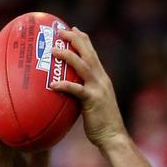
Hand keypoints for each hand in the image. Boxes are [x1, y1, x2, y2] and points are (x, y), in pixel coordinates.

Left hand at [49, 28, 125, 150]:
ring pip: (83, 65)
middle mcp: (102, 79)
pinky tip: (52, 84)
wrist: (113, 137)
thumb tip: (70, 92)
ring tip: (53, 50)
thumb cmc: (102, 125)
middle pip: (88, 52)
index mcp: (102, 78)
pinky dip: (64, 85)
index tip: (72, 29)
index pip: (93, 53)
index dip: (83, 39)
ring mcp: (98, 89)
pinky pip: (76, 90)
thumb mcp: (95, 104)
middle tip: (60, 31)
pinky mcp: (93, 101)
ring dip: (68, 55)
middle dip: (74, 39)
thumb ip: (85, 94)